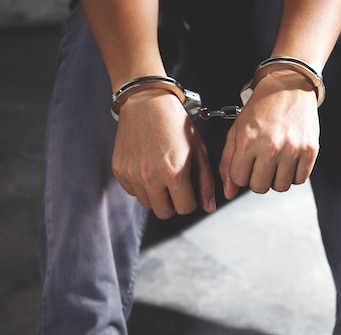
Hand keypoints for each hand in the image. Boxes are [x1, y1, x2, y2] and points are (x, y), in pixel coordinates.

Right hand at [112, 89, 215, 218]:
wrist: (147, 102)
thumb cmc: (176, 124)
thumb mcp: (199, 150)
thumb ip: (205, 182)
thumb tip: (209, 208)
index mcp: (174, 172)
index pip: (185, 209)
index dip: (191, 201)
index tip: (190, 189)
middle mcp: (151, 177)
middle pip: (164, 213)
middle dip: (174, 203)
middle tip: (176, 185)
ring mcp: (132, 174)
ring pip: (148, 204)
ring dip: (157, 195)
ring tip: (162, 174)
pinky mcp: (119, 170)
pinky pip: (132, 192)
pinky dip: (141, 185)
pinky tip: (148, 167)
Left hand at [219, 70, 319, 198]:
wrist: (289, 86)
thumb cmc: (261, 108)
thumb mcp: (237, 131)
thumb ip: (228, 162)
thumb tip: (229, 192)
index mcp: (248, 140)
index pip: (239, 179)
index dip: (241, 174)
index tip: (246, 163)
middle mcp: (270, 146)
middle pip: (259, 187)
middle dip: (257, 179)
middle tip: (261, 163)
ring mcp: (292, 149)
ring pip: (281, 187)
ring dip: (276, 178)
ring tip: (276, 161)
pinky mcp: (310, 150)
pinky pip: (299, 180)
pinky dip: (293, 174)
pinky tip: (289, 159)